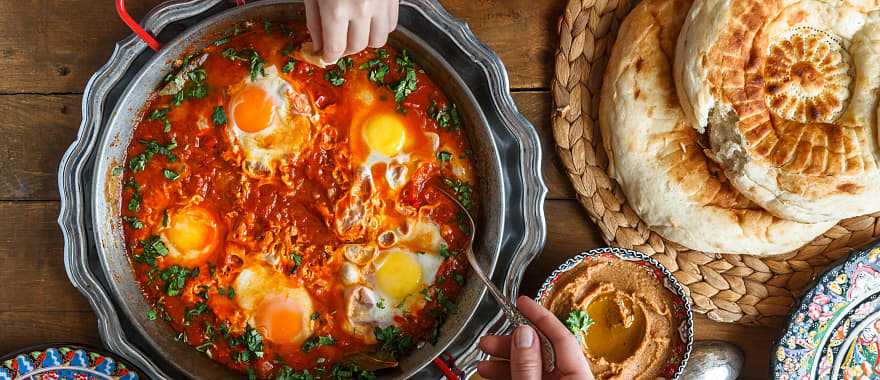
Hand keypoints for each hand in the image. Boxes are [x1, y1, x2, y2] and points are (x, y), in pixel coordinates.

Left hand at [304, 0, 398, 63]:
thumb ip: (314, 22)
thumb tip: (318, 47)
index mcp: (336, 8)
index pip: (335, 48)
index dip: (329, 56)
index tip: (326, 55)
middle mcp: (361, 8)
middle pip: (357, 47)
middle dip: (345, 48)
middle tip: (338, 40)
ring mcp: (381, 4)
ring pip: (378, 41)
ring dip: (366, 41)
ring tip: (355, 29)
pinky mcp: (393, 0)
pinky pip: (392, 25)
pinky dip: (381, 27)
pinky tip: (370, 18)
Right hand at [478, 296, 593, 379]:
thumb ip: (528, 365)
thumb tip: (524, 334)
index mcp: (579, 377)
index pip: (562, 338)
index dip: (540, 316)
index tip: (522, 301)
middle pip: (544, 352)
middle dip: (514, 343)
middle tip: (490, 339)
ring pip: (534, 367)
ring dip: (507, 361)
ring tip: (484, 362)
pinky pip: (531, 378)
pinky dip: (512, 374)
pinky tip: (493, 373)